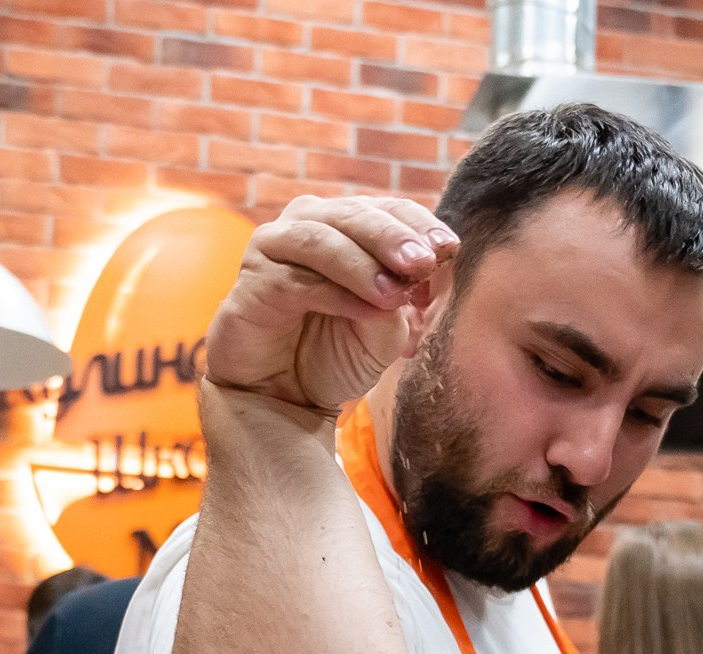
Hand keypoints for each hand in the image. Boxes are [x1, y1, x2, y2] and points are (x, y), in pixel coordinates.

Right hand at [205, 196, 458, 412]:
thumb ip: (403, 296)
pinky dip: (335, 293)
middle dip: (392, 237)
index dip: (418, 224)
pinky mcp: (253, 280)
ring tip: (394, 293)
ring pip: (321, 239)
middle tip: (423, 261)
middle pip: (354, 214)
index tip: (449, 247)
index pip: (387, 209)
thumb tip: (423, 266)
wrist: (286, 395)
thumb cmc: (336, 352)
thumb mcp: (387, 328)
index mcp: (347, 226)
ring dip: (362, 264)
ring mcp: (275, 248)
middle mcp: (309, 224)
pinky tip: (366, 309)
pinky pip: (297, 280)